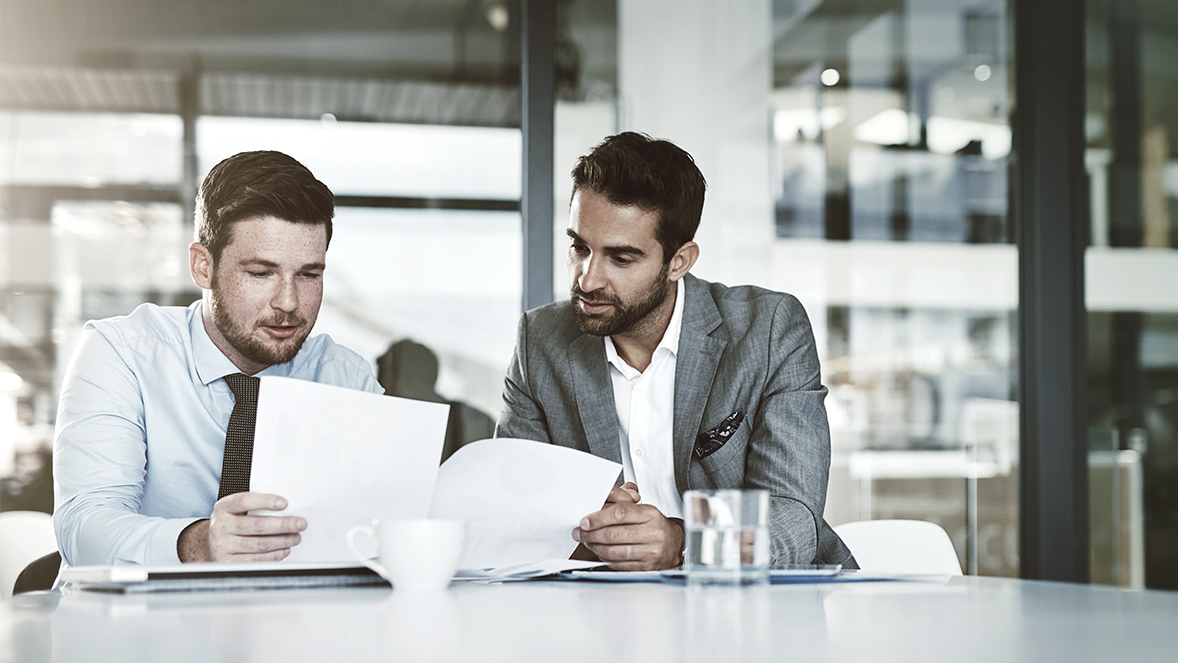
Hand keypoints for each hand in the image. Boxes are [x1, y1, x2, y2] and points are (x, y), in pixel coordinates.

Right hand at [178, 492, 305, 561]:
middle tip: (300, 523)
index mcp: (224, 507)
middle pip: (258, 525)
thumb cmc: (233, 522)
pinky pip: (256, 559)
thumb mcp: (237, 509)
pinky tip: (284, 549)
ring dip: (283, 541)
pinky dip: (274, 555)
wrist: (212, 543)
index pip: (245, 501)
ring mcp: (222, 545)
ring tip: (296, 537)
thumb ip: (256, 506)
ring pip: (260, 544)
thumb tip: (287, 508)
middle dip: (284, 525)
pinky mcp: (228, 562)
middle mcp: (220, 526)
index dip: (266, 501)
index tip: (285, 503)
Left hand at [572, 484, 684, 570]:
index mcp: (650, 514)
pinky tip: (598, 551)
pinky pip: (618, 564)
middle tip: (580, 532)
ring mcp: (650, 552)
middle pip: (614, 534)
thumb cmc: (654, 525)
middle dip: (591, 534)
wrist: (674, 544)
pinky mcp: (645, 567)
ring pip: (614, 551)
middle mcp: (652, 533)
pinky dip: (604, 558)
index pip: (620, 513)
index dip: (598, 517)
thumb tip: (600, 497)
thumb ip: (621, 502)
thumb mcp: (642, 508)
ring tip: (587, 541)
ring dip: (595, 547)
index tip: (585, 520)